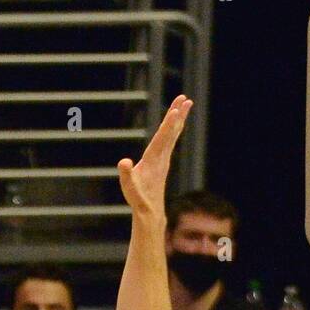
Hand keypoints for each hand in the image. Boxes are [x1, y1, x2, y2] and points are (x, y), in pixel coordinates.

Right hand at [117, 95, 193, 214]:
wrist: (150, 211)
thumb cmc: (138, 198)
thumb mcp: (129, 187)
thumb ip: (126, 174)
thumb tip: (124, 162)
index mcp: (153, 159)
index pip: (162, 137)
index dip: (168, 123)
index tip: (176, 110)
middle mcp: (162, 157)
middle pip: (172, 131)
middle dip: (178, 114)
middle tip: (185, 98)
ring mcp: (164, 159)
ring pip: (173, 133)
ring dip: (179, 118)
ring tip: (185, 103)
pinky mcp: (163, 161)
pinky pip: (171, 139)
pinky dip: (174, 128)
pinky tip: (176, 123)